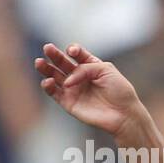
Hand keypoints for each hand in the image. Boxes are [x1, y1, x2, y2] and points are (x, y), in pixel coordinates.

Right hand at [34, 43, 149, 141]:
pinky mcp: (69, 103)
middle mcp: (80, 77)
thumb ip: (85, 68)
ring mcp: (73, 89)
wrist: (124, 114)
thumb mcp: (106, 70)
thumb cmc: (120, 91)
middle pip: (62, 63)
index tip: (73, 51)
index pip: (77, 54)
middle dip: (54, 55)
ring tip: (39, 62)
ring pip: (54, 76)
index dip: (73, 50)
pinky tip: (47, 81)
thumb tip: (68, 80)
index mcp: (91, 66)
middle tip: (47, 48)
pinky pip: (53, 93)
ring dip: (45, 69)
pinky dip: (47, 86)